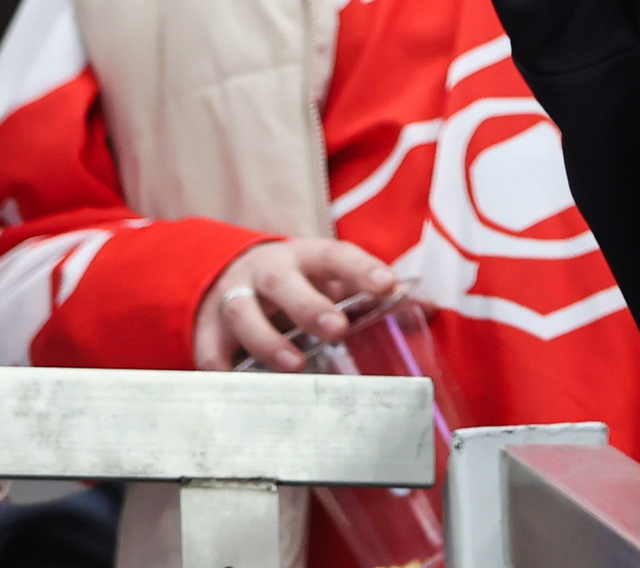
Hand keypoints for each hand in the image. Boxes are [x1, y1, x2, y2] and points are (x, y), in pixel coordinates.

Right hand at [193, 239, 399, 371]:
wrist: (227, 272)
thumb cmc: (296, 281)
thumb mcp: (330, 277)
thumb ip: (373, 294)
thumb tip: (432, 310)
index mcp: (305, 256)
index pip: (336, 255)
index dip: (362, 268)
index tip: (387, 286)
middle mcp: (268, 272)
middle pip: (284, 282)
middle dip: (309, 305)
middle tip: (337, 328)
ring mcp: (233, 296)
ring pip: (242, 312)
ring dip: (267, 339)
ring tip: (294, 365)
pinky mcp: (207, 327)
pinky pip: (209, 349)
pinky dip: (221, 369)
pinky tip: (239, 386)